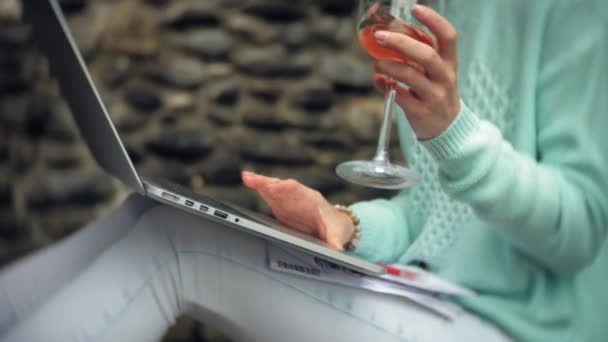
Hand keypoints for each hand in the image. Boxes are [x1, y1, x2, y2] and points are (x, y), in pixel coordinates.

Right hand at [242, 171, 355, 249]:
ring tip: (247, 178)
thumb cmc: (336, 227)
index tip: (273, 186)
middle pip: (281, 187)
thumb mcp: (338, 234)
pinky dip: (259, 189)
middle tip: (251, 179)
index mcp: (312, 201)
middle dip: (268, 183)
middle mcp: (298, 198)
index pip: (296, 193)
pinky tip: (248, 181)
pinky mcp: (281, 208)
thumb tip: (336, 249)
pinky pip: (269, 195)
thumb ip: (335, 240)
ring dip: (260, 183)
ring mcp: (288, 202)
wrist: (333, 227)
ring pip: (273, 189)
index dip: (284, 189)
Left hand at [373, 5, 460, 139]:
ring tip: (377, 63)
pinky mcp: (421, 111)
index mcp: (449, 62)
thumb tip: (385, 45)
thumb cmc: (436, 92)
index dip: (434, 21)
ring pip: (410, 75)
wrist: (447, 127)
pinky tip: (381, 82)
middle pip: (425, 54)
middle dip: (400, 43)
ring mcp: (434, 95)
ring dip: (388, 66)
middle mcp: (444, 77)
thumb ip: (416, 58)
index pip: (448, 36)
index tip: (416, 9)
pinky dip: (386, 87)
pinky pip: (400, 96)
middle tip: (380, 36)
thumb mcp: (436, 73)